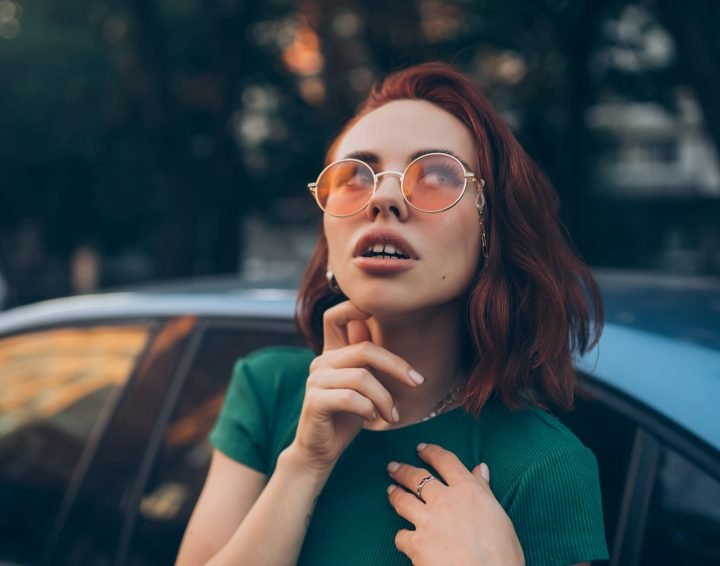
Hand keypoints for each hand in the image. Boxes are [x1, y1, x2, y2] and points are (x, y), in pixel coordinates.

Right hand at [290, 300, 423, 473]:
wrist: (321, 451)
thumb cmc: (346, 417)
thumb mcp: (362, 385)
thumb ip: (367, 360)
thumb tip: (373, 326)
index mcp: (332, 353)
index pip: (335, 315)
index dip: (354, 306)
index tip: (383, 313)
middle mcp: (321, 361)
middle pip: (365, 349)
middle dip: (396, 365)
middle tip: (417, 382)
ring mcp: (316, 380)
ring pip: (362, 377)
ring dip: (385, 398)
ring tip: (392, 416)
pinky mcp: (315, 400)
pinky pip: (351, 397)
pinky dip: (369, 408)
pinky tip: (373, 419)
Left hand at [386, 443, 524, 565]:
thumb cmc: (503, 554)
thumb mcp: (500, 517)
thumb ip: (485, 491)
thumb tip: (480, 468)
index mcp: (468, 491)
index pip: (445, 461)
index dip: (431, 452)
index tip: (421, 448)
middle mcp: (445, 500)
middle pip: (417, 477)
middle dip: (403, 470)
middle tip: (393, 467)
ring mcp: (428, 521)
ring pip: (402, 500)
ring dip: (394, 494)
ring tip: (390, 491)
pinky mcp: (416, 544)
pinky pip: (401, 535)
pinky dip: (403, 536)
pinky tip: (404, 538)